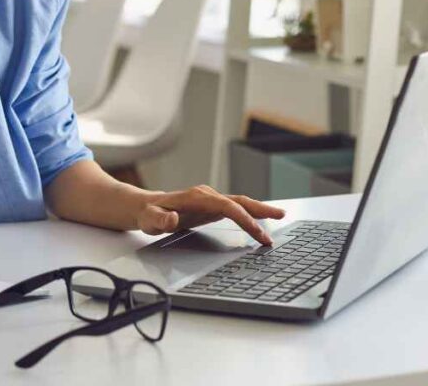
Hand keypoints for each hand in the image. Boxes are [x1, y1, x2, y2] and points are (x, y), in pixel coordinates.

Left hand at [136, 184, 285, 245]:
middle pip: (239, 201)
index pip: (227, 207)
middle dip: (260, 209)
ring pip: (239, 203)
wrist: (146, 208)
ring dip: (259, 210)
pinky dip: (249, 213)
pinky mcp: (211, 206)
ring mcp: (210, 200)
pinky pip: (235, 208)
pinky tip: (259, 219)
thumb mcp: (150, 219)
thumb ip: (159, 219)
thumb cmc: (149, 214)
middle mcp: (206, 195)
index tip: (258, 232)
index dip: (244, 218)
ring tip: (279, 216)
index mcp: (197, 198)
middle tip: (281, 216)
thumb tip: (171, 219)